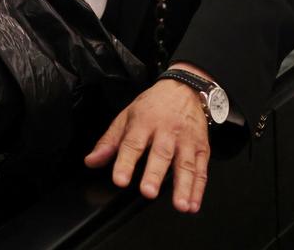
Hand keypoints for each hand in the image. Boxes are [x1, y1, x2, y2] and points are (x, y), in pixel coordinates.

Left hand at [84, 73, 210, 213]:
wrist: (183, 89)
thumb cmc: (152, 106)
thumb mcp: (126, 117)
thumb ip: (109, 142)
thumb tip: (91, 161)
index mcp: (143, 122)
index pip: (132, 144)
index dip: (125, 163)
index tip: (120, 180)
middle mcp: (166, 131)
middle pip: (161, 154)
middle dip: (154, 174)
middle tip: (148, 192)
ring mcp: (186, 140)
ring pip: (186, 164)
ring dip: (184, 186)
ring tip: (180, 205)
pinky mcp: (202, 148)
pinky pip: (202, 170)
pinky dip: (199, 189)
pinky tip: (193, 204)